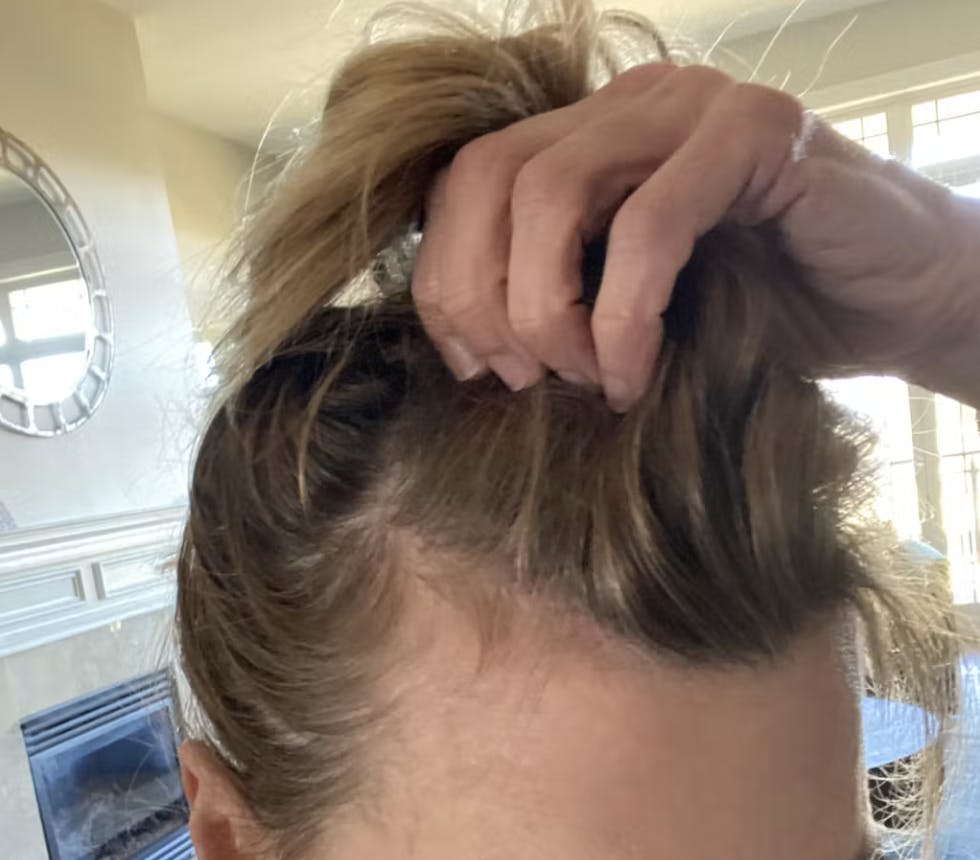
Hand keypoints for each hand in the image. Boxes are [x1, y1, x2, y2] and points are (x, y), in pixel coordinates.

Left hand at [411, 63, 979, 409]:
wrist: (896, 302)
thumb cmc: (757, 316)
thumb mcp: (627, 313)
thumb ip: (556, 300)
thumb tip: (470, 349)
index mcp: (585, 141)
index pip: (466, 184)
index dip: (447, 281)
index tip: (478, 367)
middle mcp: (626, 109)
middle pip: (488, 178)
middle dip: (481, 296)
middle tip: (523, 379)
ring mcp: (690, 108)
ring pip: (549, 191)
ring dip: (547, 308)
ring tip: (585, 380)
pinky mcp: (755, 134)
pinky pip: (650, 223)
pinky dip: (625, 315)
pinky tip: (636, 373)